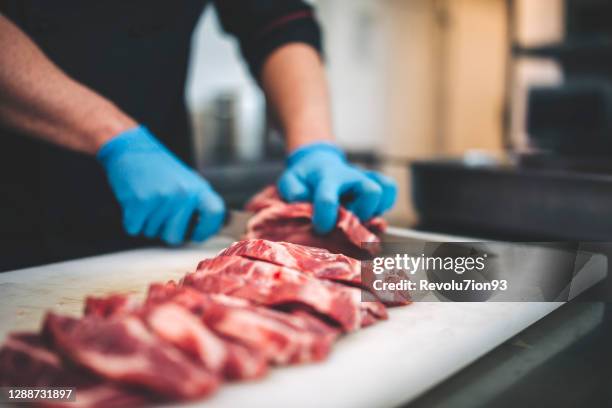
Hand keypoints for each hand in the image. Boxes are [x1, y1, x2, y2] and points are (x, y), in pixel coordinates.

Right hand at [97, 126, 224, 244]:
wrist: (133, 150)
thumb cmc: (160, 170)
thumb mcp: (187, 182)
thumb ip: (197, 204)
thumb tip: (209, 229)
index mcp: (198, 189)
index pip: (215, 214)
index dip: (206, 230)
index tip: (196, 234)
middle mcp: (183, 194)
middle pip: (175, 237)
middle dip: (164, 232)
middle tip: (159, 215)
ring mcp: (162, 198)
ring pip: (152, 233)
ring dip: (147, 223)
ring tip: (147, 201)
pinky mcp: (140, 202)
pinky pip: (134, 229)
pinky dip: (132, 222)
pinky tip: (135, 203)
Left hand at [277, 142, 396, 233]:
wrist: (317, 161)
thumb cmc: (304, 177)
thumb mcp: (290, 180)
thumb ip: (293, 192)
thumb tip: (304, 202)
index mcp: (327, 178)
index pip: (328, 198)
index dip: (325, 218)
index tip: (321, 228)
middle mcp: (351, 177)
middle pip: (371, 191)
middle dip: (362, 213)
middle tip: (348, 222)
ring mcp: (365, 179)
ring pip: (385, 190)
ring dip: (376, 209)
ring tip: (360, 216)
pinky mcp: (375, 183)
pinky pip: (390, 190)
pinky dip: (385, 204)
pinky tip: (370, 211)